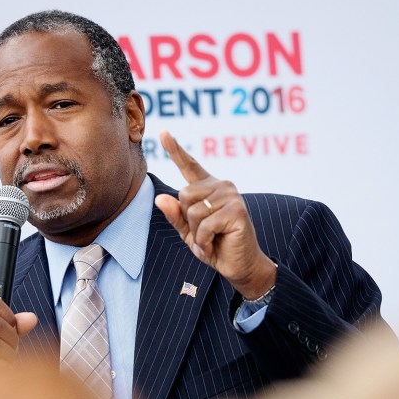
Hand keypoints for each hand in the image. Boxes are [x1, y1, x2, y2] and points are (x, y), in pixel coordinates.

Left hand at [155, 130, 276, 299]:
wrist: (239, 265)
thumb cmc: (215, 246)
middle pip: (183, 195)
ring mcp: (231, 196)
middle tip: (205, 234)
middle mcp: (221, 186)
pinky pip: (204, 225)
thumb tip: (159, 198)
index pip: (189, 165)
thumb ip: (175, 215)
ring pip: (193, 212)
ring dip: (197, 234)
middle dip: (188, 220)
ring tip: (212, 239)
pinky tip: (216, 244)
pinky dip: (204, 241)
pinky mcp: (237, 210)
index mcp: (208, 188)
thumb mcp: (188, 232)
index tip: (163, 132)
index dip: (175, 149)